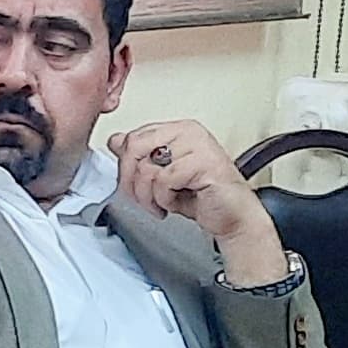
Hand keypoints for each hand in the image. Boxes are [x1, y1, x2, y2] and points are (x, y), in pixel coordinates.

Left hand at [107, 120, 287, 281]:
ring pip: (146, 166)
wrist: (231, 217)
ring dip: (148, 195)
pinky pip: (163, 180)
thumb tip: (116, 140)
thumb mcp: (161, 176)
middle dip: (131, 181)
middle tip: (144, 199)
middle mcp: (188, 132)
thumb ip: (139, 157)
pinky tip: (175, 202)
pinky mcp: (204, 162)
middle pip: (134, 147)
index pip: (132, 137)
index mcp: (177, 130)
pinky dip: (164, 198)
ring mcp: (198, 145)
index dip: (125, 167)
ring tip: (162, 203)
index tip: (133, 186)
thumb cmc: (202, 197)